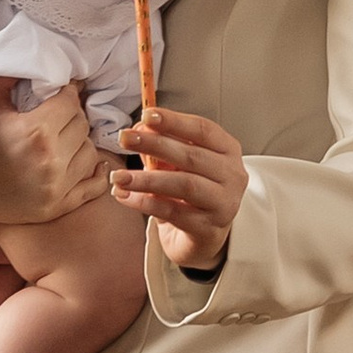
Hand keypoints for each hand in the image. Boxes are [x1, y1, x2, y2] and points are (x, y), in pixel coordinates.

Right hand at [0, 79, 105, 228]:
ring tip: (65, 134)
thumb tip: (38, 59)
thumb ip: (11, 75)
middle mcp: (50, 162)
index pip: (70, 102)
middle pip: (82, 125)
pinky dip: (95, 171)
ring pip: (89, 152)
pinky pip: (93, 186)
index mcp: (35, 132)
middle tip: (61, 109)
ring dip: (80, 140)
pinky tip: (86, 159)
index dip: (68, 90)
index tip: (65, 87)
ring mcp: (56, 188)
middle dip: (73, 113)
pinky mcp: (57, 207)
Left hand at [112, 106, 247, 267]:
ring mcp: (223, 204)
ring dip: (147, 179)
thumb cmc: (192, 194)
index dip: (174, 121)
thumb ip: (161, 147)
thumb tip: (139, 128)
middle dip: (155, 145)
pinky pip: (173, 212)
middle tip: (125, 139)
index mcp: (227, 151)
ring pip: (184, 185)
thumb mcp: (177, 165)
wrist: (203, 237)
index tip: (147, 115)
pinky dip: (146, 203)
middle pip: (192, 156)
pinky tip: (126, 197)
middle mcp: (232, 176)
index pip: (202, 129)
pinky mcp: (208, 229)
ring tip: (120, 176)